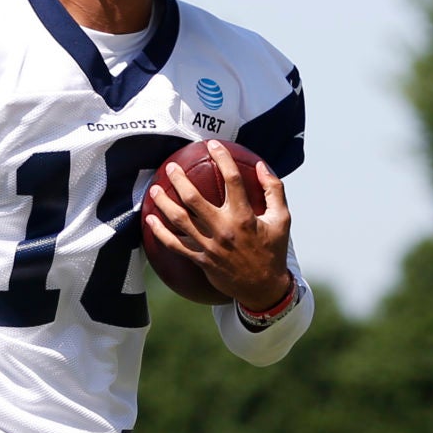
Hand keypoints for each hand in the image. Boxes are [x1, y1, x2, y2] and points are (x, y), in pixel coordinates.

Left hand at [144, 140, 293, 311]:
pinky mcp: (200, 260)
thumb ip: (274, 190)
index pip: (232, 180)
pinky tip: (151, 220)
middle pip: (194, 199)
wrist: (263, 288)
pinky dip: (160, 232)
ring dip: (164, 203)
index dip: (222, 158)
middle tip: (171, 167)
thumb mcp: (282, 220)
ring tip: (155, 189)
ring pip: (180, 220)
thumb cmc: (273, 250)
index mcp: (245, 216)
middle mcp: (224, 229)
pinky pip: (175, 245)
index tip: (212, 145)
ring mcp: (210, 246)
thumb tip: (261, 165)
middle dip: (180, 179)